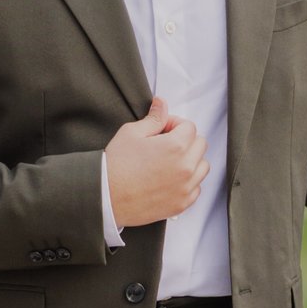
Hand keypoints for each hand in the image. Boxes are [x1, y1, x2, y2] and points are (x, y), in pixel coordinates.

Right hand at [105, 97, 209, 229]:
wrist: (104, 196)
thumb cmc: (116, 164)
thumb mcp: (132, 133)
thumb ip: (153, 118)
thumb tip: (162, 103)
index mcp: (176, 146)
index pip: (189, 126)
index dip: (173, 124)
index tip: (160, 130)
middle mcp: (186, 167)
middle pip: (200, 144)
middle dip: (185, 140)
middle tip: (164, 144)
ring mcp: (185, 187)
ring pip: (202, 166)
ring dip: (190, 160)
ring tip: (168, 162)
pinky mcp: (182, 204)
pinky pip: (196, 188)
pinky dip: (187, 182)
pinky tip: (169, 179)